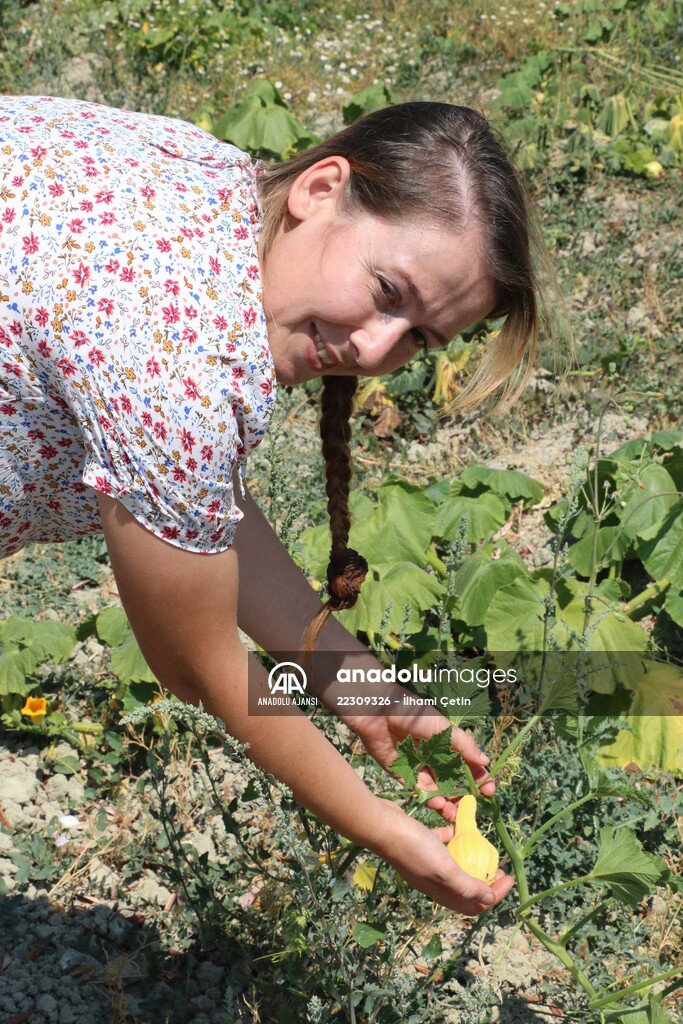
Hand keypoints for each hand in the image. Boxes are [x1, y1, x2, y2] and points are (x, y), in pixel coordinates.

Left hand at [343, 687, 494, 823]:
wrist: (379, 711)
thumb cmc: (414, 713)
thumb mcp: (444, 728)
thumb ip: (464, 746)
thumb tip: (485, 762)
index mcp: (447, 743)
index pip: (467, 765)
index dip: (478, 778)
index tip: (488, 791)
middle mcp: (434, 756)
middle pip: (453, 781)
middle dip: (463, 795)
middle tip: (471, 808)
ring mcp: (419, 766)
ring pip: (437, 789)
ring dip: (447, 801)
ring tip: (453, 812)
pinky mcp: (402, 773)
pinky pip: (418, 789)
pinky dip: (429, 798)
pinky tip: (438, 804)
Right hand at [375, 799, 513, 913]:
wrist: (382, 826)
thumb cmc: (415, 849)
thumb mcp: (445, 869)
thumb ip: (467, 886)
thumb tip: (489, 900)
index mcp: (441, 892)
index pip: (473, 905)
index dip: (494, 896)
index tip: (508, 877)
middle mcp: (434, 882)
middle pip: (466, 887)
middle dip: (485, 878)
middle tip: (498, 864)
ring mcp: (426, 863)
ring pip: (454, 865)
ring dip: (469, 856)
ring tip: (481, 844)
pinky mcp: (420, 845)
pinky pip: (441, 844)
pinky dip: (451, 837)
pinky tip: (455, 826)